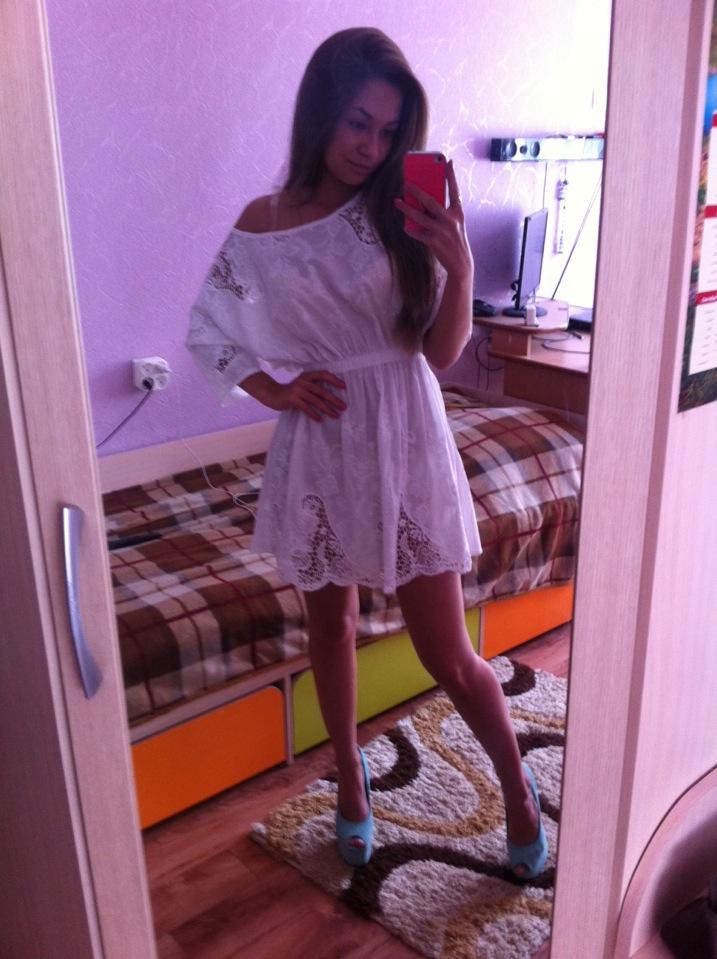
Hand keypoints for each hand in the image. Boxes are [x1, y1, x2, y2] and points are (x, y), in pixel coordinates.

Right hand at [270, 370, 346, 421]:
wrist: (272, 394)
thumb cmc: (291, 391)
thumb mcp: (302, 384)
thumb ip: (313, 386)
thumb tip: (330, 396)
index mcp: (307, 376)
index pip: (323, 374)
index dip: (334, 380)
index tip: (344, 387)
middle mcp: (303, 381)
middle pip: (322, 391)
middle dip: (334, 399)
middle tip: (344, 407)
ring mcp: (297, 390)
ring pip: (316, 401)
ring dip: (327, 409)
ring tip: (335, 416)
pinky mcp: (293, 399)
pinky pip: (306, 408)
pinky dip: (314, 414)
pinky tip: (320, 420)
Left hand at [394, 159, 472, 280]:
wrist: (461, 264)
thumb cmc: (455, 241)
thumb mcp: (455, 224)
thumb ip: (443, 213)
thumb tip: (425, 202)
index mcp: (458, 213)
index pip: (455, 190)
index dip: (451, 176)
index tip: (448, 161)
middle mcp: (451, 220)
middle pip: (431, 201)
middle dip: (417, 191)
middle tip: (406, 183)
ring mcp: (442, 231)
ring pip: (420, 216)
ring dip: (406, 208)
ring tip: (397, 202)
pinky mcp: (434, 242)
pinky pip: (418, 233)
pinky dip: (410, 230)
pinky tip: (405, 227)